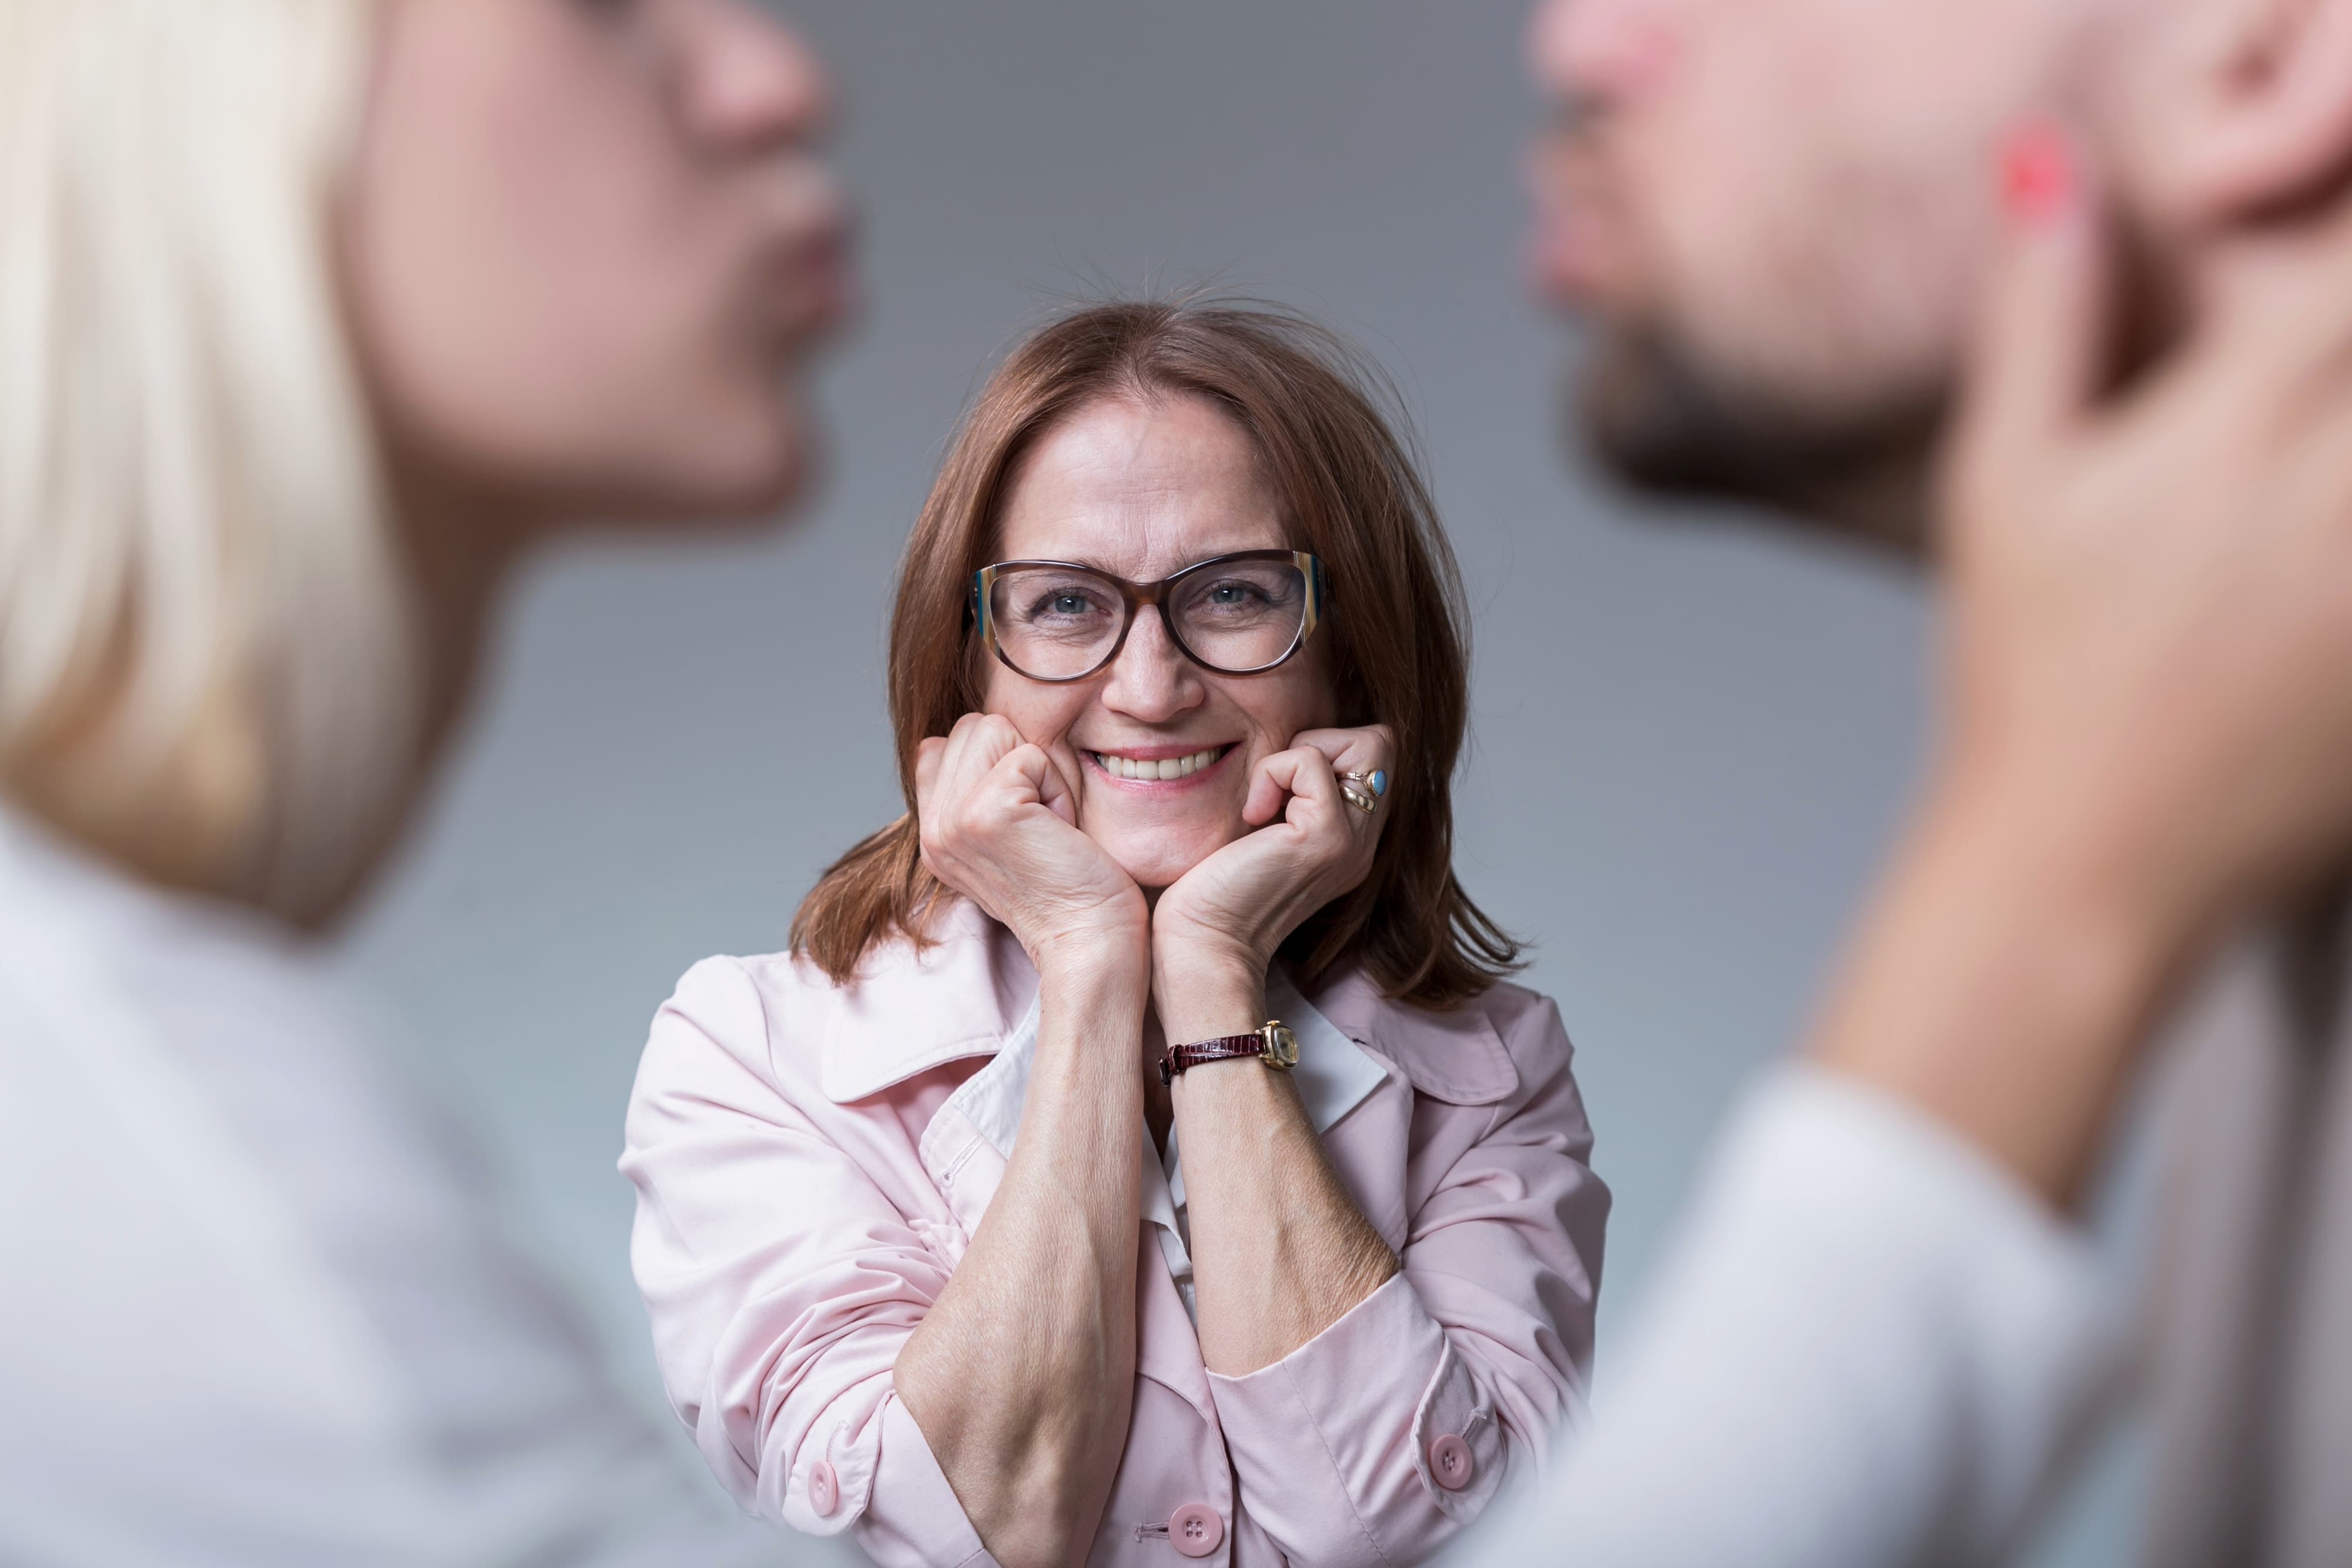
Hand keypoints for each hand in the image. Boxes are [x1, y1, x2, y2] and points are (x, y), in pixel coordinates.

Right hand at [916, 713, 1147, 971]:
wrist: (1090, 939)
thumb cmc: (1070, 884)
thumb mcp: (1009, 834)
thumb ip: (978, 788)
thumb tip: (981, 730)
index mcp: (934, 833)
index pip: (945, 743)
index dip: (999, 763)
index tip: (1026, 819)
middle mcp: (933, 829)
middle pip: (971, 727)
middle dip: (1019, 761)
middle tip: (1042, 823)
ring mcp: (953, 822)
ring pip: (994, 729)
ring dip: (1037, 771)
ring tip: (1048, 824)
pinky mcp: (986, 814)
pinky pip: (1028, 755)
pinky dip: (1056, 786)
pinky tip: (1059, 830)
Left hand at [1151, 726, 1392, 1029]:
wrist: (1203, 944)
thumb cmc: (1215, 888)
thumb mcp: (1265, 831)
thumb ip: (1290, 796)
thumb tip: (1287, 749)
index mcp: (1351, 841)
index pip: (1374, 758)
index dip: (1327, 751)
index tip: (1278, 793)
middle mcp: (1363, 843)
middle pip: (1381, 744)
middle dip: (1323, 743)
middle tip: (1277, 787)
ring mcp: (1352, 842)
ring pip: (1366, 743)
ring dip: (1300, 755)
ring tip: (1265, 805)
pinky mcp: (1326, 837)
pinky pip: (1310, 762)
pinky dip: (1273, 772)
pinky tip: (1253, 818)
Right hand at [1937, 140, 2351, 953]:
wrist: (2082, 864)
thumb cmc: (2028, 685)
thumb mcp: (2001, 488)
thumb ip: (2040, 320)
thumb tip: (2047, 174)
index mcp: (2234, 437)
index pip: (2344, 286)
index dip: (2336, 256)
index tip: (2318, 291)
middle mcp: (2335, 506)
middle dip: (2343, 363)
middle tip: (2290, 411)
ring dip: (2351, 453)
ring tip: (2290, 511)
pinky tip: (2314, 578)